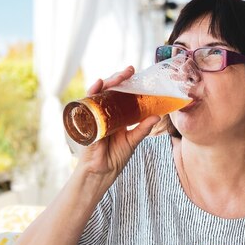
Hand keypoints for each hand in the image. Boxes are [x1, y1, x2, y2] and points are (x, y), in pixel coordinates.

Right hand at [77, 66, 159, 180]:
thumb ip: (143, 128)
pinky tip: (98, 85)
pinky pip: (87, 103)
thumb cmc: (115, 158)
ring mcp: (95, 115)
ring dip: (108, 82)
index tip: (136, 75)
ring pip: (99, 93)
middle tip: (130, 71)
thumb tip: (157, 116)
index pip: (120, 95)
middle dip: (119, 79)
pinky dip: (92, 93)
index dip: (127, 85)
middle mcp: (104, 113)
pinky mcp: (87, 121)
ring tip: (120, 76)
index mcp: (116, 116)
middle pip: (110, 90)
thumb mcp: (132, 140)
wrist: (102, 173)